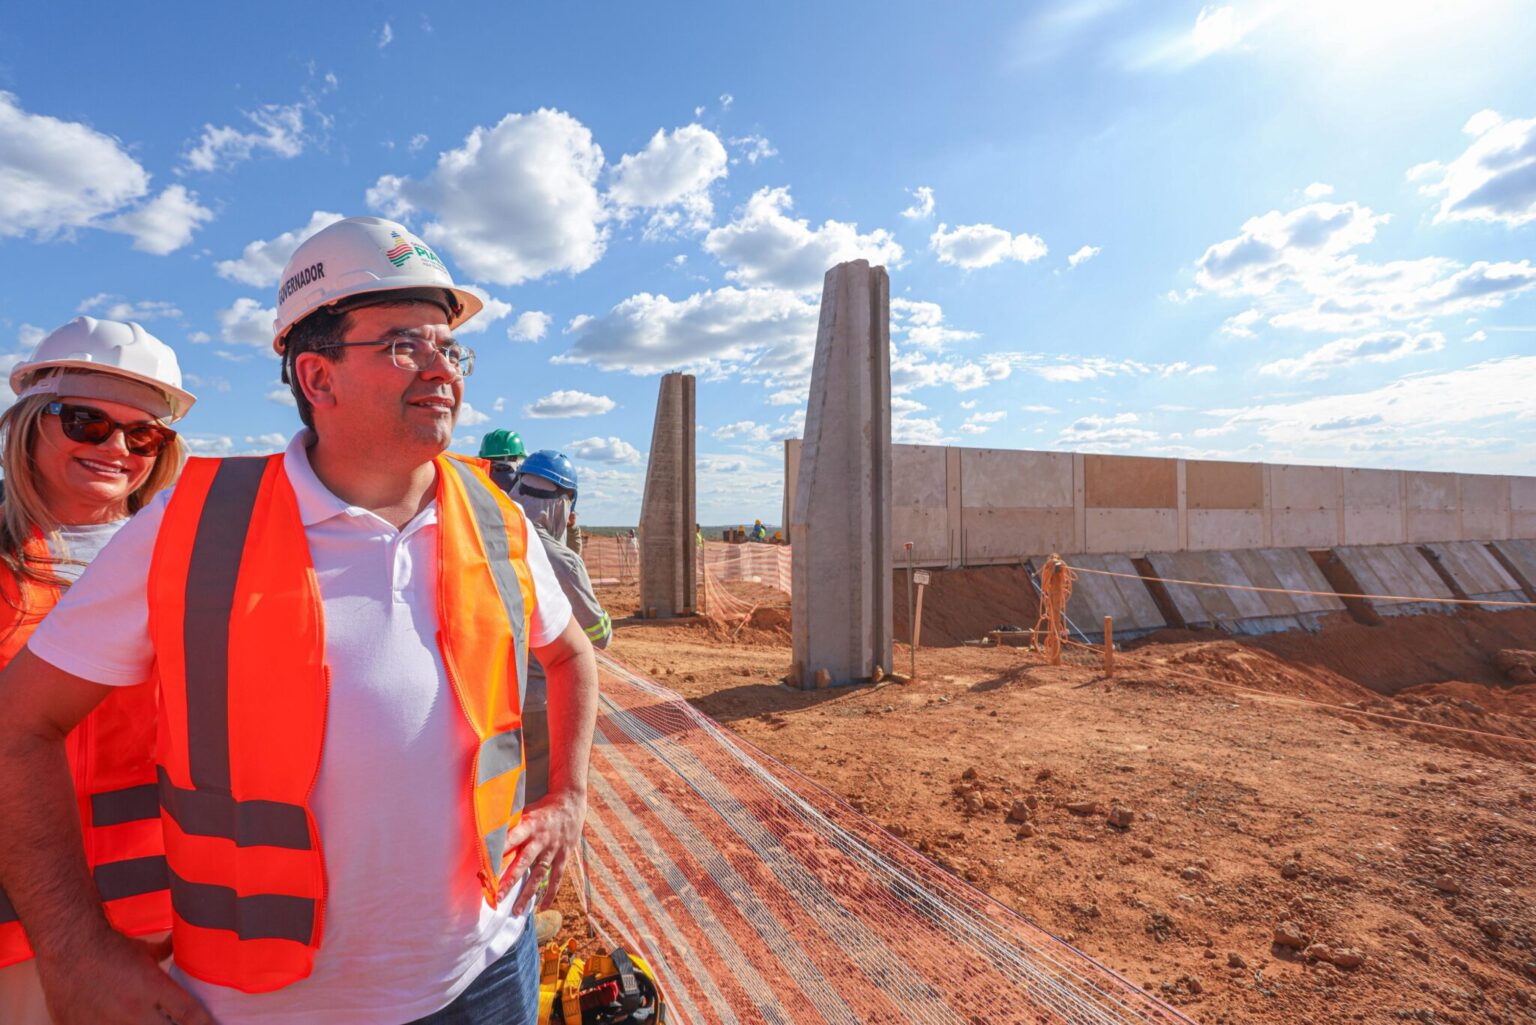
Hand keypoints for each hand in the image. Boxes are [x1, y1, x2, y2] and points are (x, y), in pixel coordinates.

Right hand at [37, 929, 214, 1023]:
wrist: (66, 945)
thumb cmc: (108, 946)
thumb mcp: (142, 950)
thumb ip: (163, 952)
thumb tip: (178, 943)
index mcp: (153, 989)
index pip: (189, 1014)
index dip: (205, 1024)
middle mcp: (133, 1011)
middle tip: (175, 1021)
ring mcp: (105, 1024)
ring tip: (145, 1019)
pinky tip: (117, 1021)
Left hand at [499, 787, 585, 915]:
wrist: (570, 803)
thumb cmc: (541, 808)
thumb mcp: (525, 811)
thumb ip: (510, 825)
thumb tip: (487, 835)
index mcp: (529, 825)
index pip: (511, 839)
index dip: (500, 852)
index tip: (487, 866)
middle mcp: (541, 840)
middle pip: (523, 862)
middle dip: (510, 880)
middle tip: (497, 897)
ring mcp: (553, 849)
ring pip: (539, 874)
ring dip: (527, 893)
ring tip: (516, 911)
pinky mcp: (564, 856)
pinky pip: (557, 877)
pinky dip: (550, 893)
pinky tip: (543, 907)